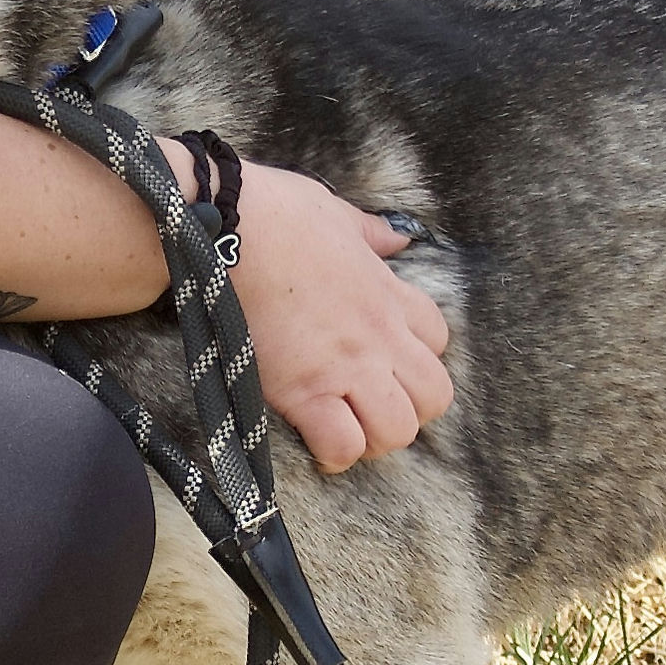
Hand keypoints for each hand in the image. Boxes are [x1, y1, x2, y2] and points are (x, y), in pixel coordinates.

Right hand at [225, 162, 452, 472]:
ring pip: (397, 430)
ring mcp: (345, 366)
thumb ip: (370, 232)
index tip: (385, 357)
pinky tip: (315, 440)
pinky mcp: (303, 391)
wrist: (227, 229)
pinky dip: (334, 453)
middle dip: (411, 408)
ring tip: (346, 427)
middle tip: (373, 405)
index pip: (438, 338)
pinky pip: (343, 444)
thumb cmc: (275, 212)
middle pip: (435, 396)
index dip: (417, 355)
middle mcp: (378, 335)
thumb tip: (395, 235)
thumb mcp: (336, 212)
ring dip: (375, 437)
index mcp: (387, 291)